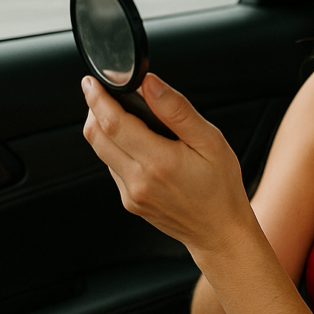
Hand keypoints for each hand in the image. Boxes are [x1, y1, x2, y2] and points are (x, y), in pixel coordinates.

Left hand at [81, 73, 250, 252]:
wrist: (220, 232)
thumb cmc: (221, 186)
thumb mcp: (210, 141)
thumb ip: (176, 110)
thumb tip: (150, 84)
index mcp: (159, 162)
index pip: (113, 123)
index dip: (98, 98)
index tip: (92, 81)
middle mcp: (139, 180)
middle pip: (97, 137)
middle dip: (94, 109)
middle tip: (102, 91)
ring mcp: (131, 194)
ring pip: (101, 152)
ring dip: (104, 129)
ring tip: (121, 113)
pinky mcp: (130, 202)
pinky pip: (113, 168)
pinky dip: (116, 149)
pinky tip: (136, 142)